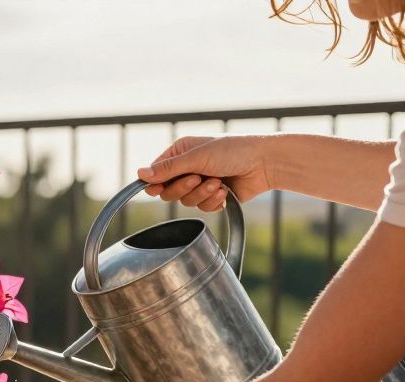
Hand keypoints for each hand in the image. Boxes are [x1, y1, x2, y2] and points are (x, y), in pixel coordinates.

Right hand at [138, 135, 274, 211]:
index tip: (158, 188)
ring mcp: (200, 183)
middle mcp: (187, 168)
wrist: (264, 163)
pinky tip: (225, 191)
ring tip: (218, 183)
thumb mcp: (197, 158)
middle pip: (168, 191)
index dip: (156, 183)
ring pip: (185, 201)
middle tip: (199, 179)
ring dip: (202, 194)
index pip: (156, 173)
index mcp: (180, 153)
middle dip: (184, 188)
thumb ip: (168, 168)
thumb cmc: (233, 151)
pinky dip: (213, 201)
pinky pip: (202, 208)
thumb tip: (139, 174)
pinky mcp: (213, 197)